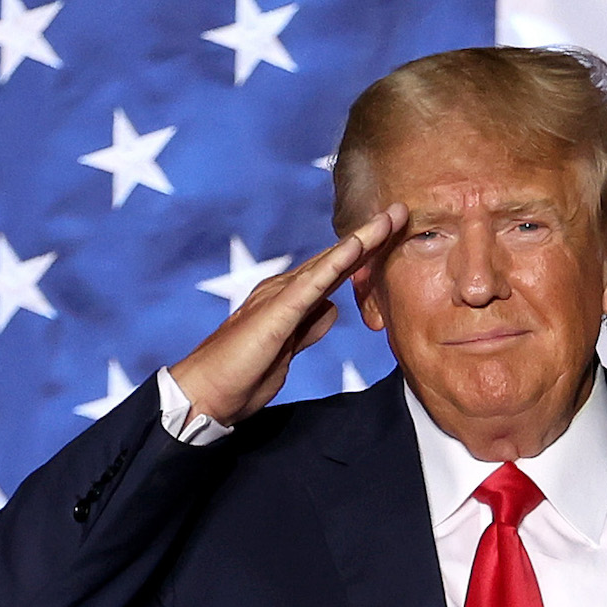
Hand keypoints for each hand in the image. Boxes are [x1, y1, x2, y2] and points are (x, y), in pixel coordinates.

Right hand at [168, 203, 406, 425]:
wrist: (206, 394)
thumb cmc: (240, 377)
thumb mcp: (287, 350)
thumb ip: (309, 327)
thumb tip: (331, 308)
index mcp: (288, 300)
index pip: (333, 271)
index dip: (364, 253)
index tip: (392, 235)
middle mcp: (283, 289)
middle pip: (335, 259)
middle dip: (370, 236)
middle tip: (400, 211)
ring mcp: (278, 297)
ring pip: (328, 262)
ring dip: (361, 240)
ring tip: (391, 218)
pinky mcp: (276, 312)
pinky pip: (312, 283)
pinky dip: (336, 262)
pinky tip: (358, 245)